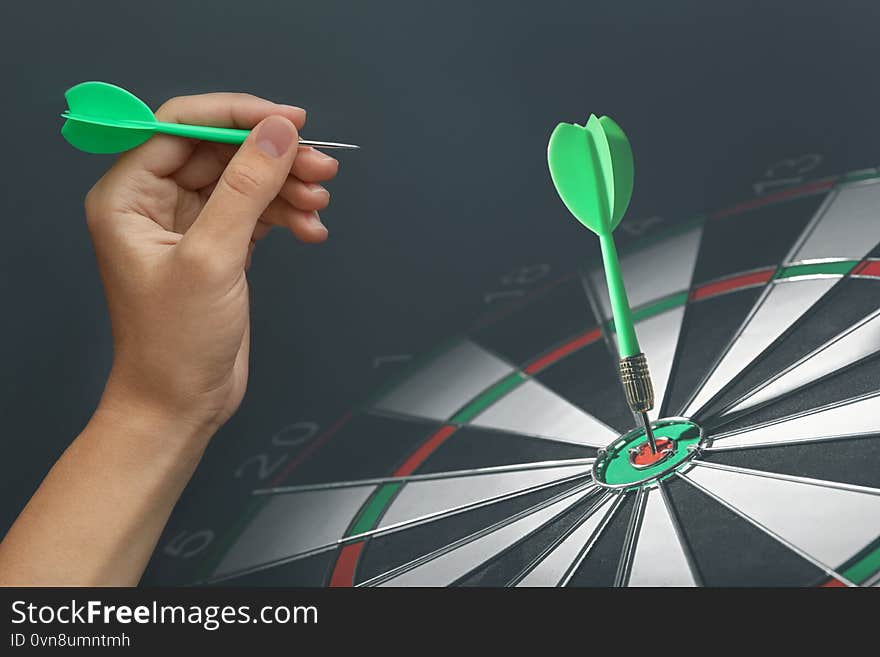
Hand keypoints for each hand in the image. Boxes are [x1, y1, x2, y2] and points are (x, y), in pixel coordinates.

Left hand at [85, 93, 338, 438]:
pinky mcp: (220, 249)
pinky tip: (311, 229)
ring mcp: (190, 227)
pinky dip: (286, 216)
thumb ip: (247, 188)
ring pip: (245, 182)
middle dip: (273, 157)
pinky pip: (257, 213)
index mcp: (128, 195)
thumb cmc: (174, 343)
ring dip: (286, 187)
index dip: (237, 116)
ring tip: (320, 201)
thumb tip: (279, 134)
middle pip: (221, 153)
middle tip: (321, 165)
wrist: (180, 405)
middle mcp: (155, 204)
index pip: (181, 127)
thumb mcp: (212, 258)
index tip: (289, 121)